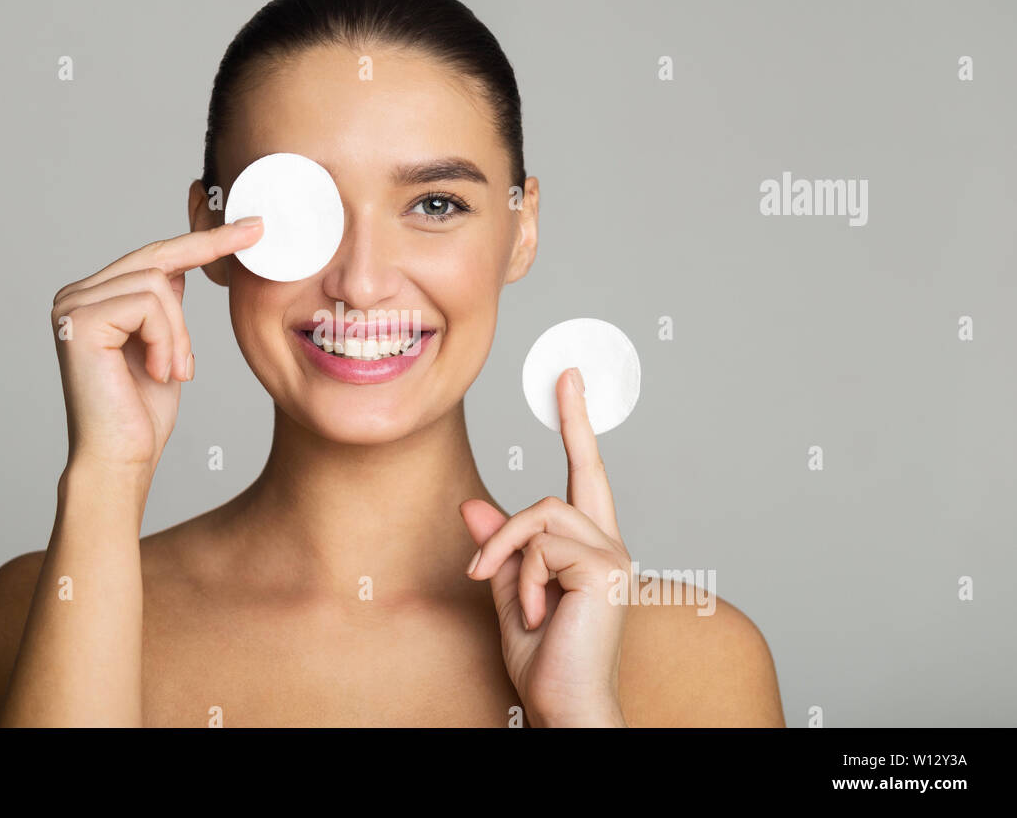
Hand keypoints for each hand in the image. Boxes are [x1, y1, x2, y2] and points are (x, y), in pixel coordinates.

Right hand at [49, 218, 262, 476]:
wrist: (121, 460)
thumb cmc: (141, 416)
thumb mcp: (163, 348)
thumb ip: (162, 309)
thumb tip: (174, 271)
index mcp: (93, 299)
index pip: (154, 257)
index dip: (201, 240)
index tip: (248, 227)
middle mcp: (76, 296)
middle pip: (156, 257)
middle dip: (209, 248)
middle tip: (255, 232)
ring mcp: (73, 306)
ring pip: (157, 284)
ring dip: (179, 334)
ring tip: (172, 372)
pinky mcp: (80, 320)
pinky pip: (149, 304)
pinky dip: (168, 340)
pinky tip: (158, 372)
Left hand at [461, 367, 630, 726]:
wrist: (565, 706)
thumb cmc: (545, 662)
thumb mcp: (509, 597)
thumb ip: (498, 552)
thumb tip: (473, 507)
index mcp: (591, 551)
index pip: (585, 478)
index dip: (577, 427)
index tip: (568, 382)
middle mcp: (610, 547)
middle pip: (569, 483)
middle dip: (566, 437)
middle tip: (535, 444)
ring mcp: (614, 557)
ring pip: (541, 515)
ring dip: (509, 554)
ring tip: (515, 604)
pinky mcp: (605, 569)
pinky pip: (541, 546)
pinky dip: (522, 579)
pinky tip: (534, 614)